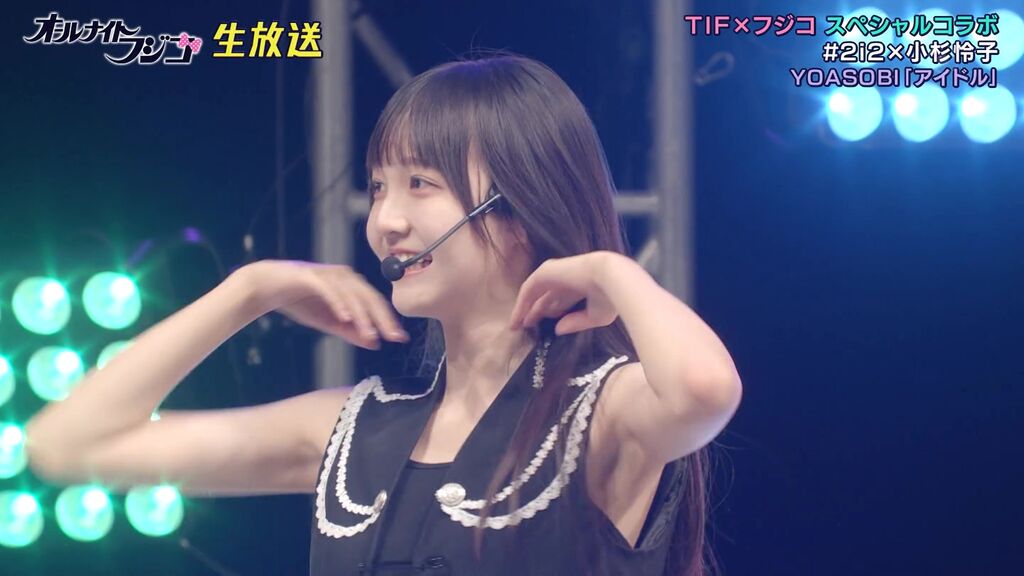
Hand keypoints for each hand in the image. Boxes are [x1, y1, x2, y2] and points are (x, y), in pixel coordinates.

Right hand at [236, 259, 408, 349]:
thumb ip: (350, 331)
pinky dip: (339, 303)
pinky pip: (329, 290)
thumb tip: (374, 343)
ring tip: (371, 334)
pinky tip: (346, 318)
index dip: (389, 320)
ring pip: (352, 295)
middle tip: (393, 337)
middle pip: (369, 297)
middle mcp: (344, 275)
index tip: (400, 338)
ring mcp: (327, 274)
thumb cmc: (299, 301)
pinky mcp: (310, 275)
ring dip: (362, 315)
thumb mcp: (328, 321)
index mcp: (351, 284)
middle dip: (383, 319)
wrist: (266, 287)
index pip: (375, 303)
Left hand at [509, 252, 617, 335]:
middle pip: (545, 297)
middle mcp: (566, 280)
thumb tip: (557, 330)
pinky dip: (520, 304)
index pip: (562, 300)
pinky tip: (516, 319)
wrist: (609, 279)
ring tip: (515, 326)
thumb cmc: (608, 299)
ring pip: (534, 293)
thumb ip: (576, 322)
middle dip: (535, 312)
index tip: (545, 328)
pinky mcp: (544, 272)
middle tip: (526, 327)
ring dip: (524, 309)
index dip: (552, 313)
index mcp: (581, 287)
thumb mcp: (595, 317)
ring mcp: (554, 274)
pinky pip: (528, 290)